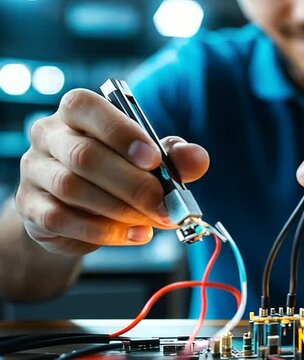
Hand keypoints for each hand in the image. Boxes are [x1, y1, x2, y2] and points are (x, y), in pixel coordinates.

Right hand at [16, 89, 209, 255]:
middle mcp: (48, 135)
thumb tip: (198, 158)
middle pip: (85, 156)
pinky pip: (62, 219)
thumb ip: (175, 156)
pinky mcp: (30, 206)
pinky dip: (104, 231)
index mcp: (78, 112)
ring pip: (72, 188)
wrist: (80, 211)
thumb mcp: (151, 160)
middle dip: (132, 184)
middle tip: (163, 204)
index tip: (153, 159)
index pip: (86, 107)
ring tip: (152, 221)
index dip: (120, 132)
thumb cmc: (119, 172)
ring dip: (120, 209)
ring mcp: (35, 170)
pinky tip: (134, 235)